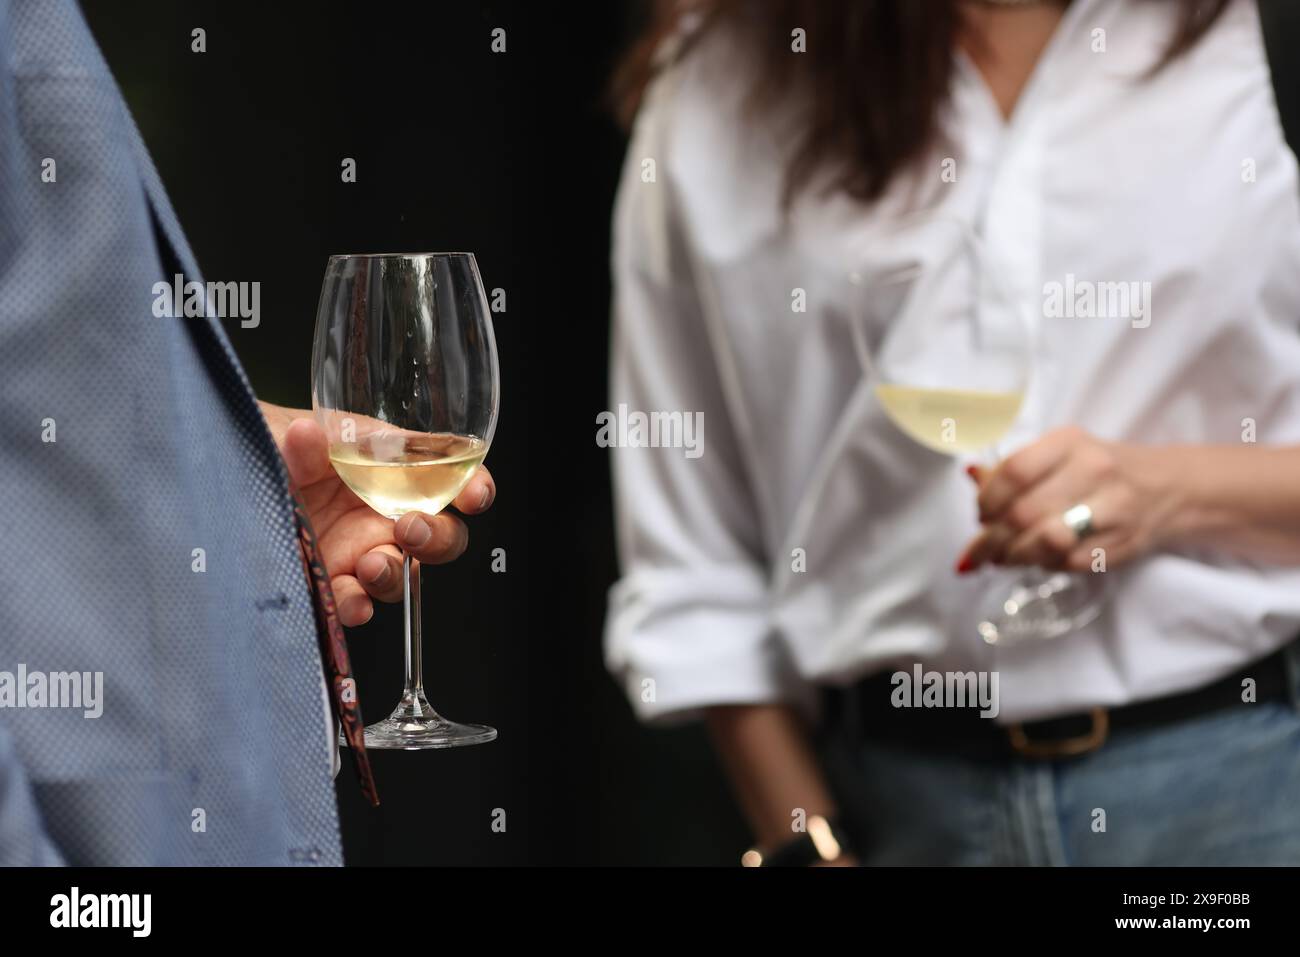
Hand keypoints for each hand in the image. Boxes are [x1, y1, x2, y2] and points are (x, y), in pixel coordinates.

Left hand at [259, 402, 494, 626]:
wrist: (219, 479)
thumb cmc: (271, 446)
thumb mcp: (291, 431)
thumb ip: (305, 440)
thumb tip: (311, 437)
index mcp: (392, 469)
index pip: (450, 479)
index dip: (473, 487)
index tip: (473, 494)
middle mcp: (384, 514)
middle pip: (440, 536)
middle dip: (437, 538)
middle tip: (411, 528)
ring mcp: (360, 553)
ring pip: (404, 576)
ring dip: (396, 575)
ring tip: (372, 566)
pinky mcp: (330, 585)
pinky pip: (357, 604)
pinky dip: (357, 606)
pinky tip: (349, 601)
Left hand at [956, 426, 1177, 573]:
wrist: (1168, 488)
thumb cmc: (1099, 469)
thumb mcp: (1059, 454)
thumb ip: (1016, 468)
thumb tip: (972, 476)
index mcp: (1069, 443)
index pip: (1014, 472)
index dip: (987, 500)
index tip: (980, 515)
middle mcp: (1093, 471)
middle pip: (1025, 512)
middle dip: (992, 538)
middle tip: (980, 549)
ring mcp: (1112, 509)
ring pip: (1046, 541)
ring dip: (1014, 555)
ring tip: (1002, 557)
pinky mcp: (1122, 543)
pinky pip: (1068, 562)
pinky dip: (1042, 565)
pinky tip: (1034, 560)